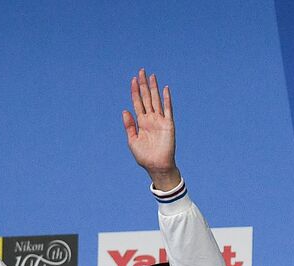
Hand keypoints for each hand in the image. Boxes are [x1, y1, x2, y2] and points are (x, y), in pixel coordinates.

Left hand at [123, 69, 180, 189]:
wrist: (157, 166)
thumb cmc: (144, 156)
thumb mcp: (132, 141)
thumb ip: (129, 126)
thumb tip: (125, 110)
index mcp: (141, 122)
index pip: (137, 102)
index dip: (135, 91)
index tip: (133, 79)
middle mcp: (150, 118)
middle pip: (146, 97)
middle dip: (143, 85)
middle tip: (141, 71)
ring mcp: (160, 120)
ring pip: (156, 100)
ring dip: (154, 88)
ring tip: (152, 75)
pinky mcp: (168, 124)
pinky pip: (168, 109)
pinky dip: (167, 99)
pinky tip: (165, 89)